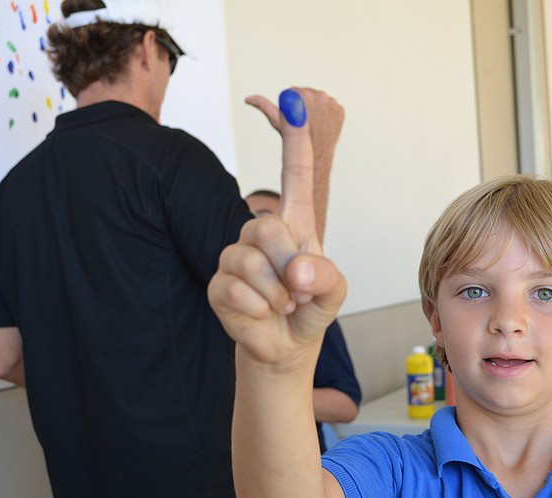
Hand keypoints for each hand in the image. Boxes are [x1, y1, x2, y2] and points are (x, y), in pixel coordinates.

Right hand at [209, 89, 345, 365]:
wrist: (285, 346)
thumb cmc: (310, 307)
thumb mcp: (334, 292)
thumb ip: (326, 278)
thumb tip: (296, 271)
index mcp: (295, 222)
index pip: (295, 170)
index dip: (290, 133)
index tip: (286, 98)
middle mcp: (260, 230)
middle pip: (267, 225)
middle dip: (289, 264)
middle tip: (300, 291)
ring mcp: (234, 255)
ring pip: (249, 260)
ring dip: (276, 293)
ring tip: (283, 304)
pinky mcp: (217, 282)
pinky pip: (236, 288)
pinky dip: (259, 309)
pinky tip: (263, 315)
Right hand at [245, 88, 343, 163]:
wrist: (314, 157)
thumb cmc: (293, 141)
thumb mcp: (277, 122)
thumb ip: (265, 106)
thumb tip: (249, 98)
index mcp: (304, 95)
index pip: (293, 92)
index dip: (289, 106)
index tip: (291, 118)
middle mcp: (321, 96)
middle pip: (306, 93)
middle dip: (301, 106)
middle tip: (300, 123)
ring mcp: (332, 103)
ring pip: (318, 99)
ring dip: (313, 110)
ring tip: (310, 125)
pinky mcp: (340, 110)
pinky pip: (329, 106)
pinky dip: (324, 114)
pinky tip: (320, 125)